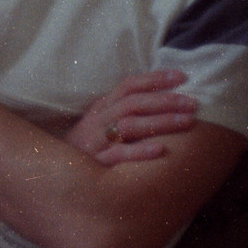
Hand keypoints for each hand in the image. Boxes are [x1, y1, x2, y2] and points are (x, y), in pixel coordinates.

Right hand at [66, 70, 196, 164]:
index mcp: (102, 107)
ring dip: (160, 122)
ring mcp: (96, 141)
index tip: (182, 76)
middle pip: (133, 103)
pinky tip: (161, 150)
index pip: (129, 86)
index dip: (155, 78)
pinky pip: (119, 155)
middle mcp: (99, 120)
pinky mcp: (96, 163)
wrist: (55, 172)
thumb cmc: (86, 146)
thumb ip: (123, 110)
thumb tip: (163, 99)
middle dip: (165, 100)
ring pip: (130, 125)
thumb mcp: (100, 122)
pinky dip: (140, 152)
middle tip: (192, 102)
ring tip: (187, 121)